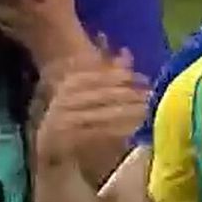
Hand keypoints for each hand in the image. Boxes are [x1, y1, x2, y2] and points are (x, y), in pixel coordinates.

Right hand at [35, 48, 149, 167]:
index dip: (123, 76)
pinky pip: (98, 132)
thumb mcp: (88, 93)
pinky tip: (132, 129)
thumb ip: (108, 75)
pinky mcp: (67, 139)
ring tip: (146, 111)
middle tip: (150, 96)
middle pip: (103, 94)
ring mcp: (63, 120)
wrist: (51, 148)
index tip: (144, 78)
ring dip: (127, 113)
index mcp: (69, 84)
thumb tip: (127, 53)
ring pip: (103, 113)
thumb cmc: (74, 117)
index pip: (99, 76)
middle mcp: (64, 99)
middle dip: (130, 95)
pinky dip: (117, 130)